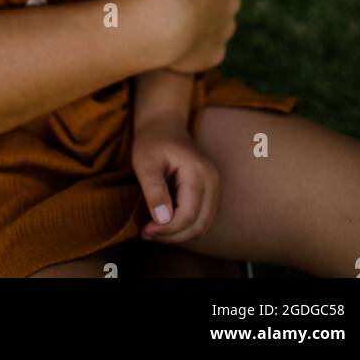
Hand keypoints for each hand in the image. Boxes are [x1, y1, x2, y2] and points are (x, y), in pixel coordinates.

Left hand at [132, 114, 220, 242]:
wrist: (164, 124)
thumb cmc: (152, 141)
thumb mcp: (145, 163)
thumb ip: (154, 191)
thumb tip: (162, 220)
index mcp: (198, 172)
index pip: (188, 215)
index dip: (167, 229)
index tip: (145, 230)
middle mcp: (212, 181)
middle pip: (199, 224)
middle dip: (173, 236)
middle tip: (147, 234)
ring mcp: (214, 186)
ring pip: (202, 224)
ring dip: (179, 233)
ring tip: (154, 229)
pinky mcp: (210, 190)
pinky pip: (201, 216)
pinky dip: (184, 225)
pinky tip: (164, 221)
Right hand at [160, 0, 240, 72]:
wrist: (162, 21)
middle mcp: (232, 0)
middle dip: (206, 0)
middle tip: (177, 2)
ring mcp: (226, 29)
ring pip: (217, 26)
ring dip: (201, 25)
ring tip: (171, 24)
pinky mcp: (216, 53)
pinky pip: (207, 50)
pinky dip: (194, 49)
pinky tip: (173, 43)